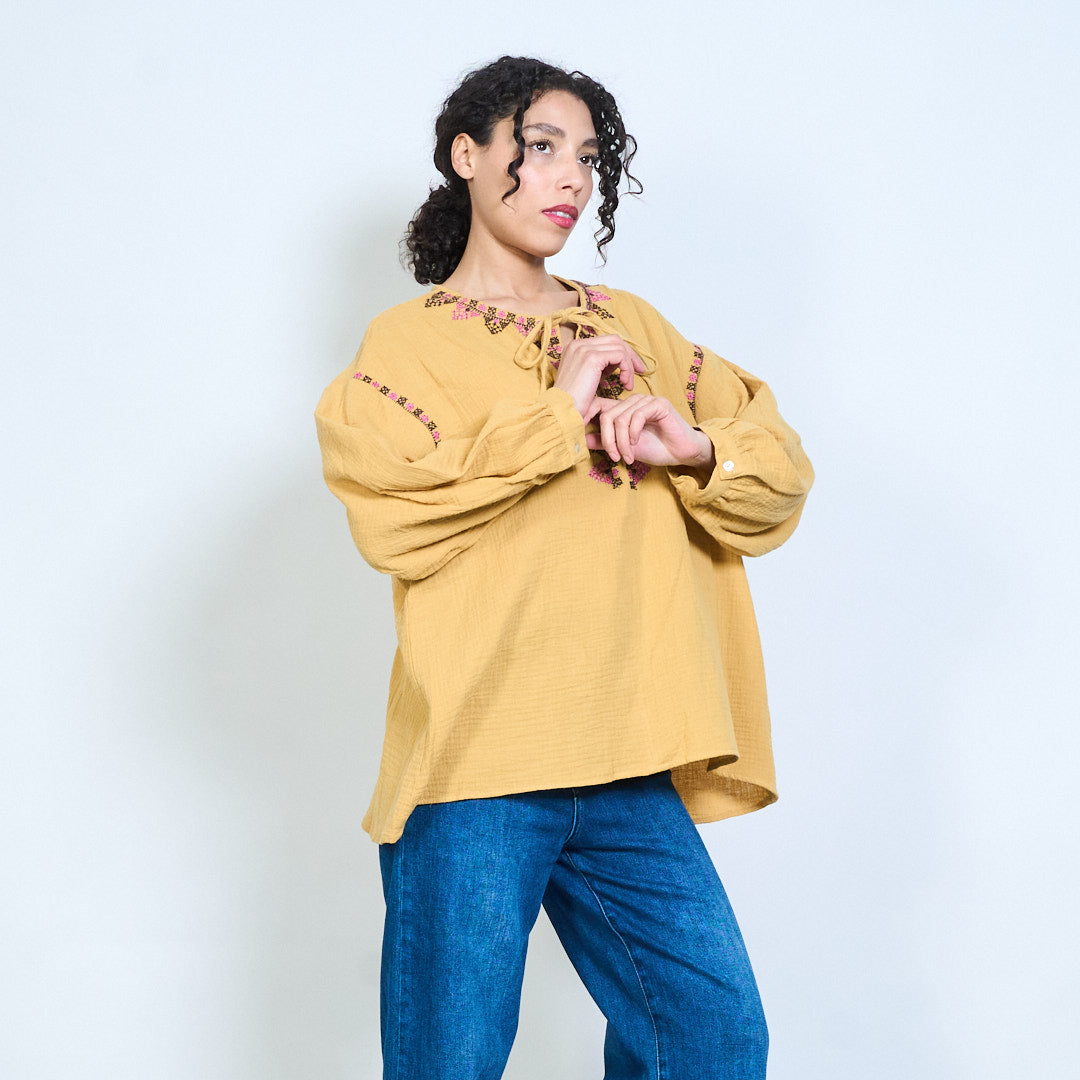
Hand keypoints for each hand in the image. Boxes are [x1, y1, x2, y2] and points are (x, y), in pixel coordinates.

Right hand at [553, 334, 646, 418]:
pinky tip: (625, 384)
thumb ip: (599, 367)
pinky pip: (620, 355)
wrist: (562, 411)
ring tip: (629, 384)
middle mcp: (578, 344)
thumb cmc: (574, 402)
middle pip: (614, 339)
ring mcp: (584, 349)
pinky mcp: (592, 357)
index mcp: (575, 347)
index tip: (632, 369)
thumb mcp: (587, 379)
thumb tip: (616, 364)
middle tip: (640, 371)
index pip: (606, 341)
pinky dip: (627, 369)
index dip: (622, 353)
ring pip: (619, 347)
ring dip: (629, 365)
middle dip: (630, 355)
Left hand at [587, 393, 715, 468]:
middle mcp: (633, 401)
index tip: (581, 435)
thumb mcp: (624, 448)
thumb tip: (582, 439)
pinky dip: (633, 434)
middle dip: (608, 440)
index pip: (599, 406)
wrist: (681, 453)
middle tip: (615, 457)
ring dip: (622, 442)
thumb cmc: (656, 449)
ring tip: (628, 456)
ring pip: (621, 418)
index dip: (588, 418)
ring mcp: (646, 400)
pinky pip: (637, 416)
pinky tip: (636, 444)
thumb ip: (605, 442)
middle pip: (607, 415)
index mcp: (624, 408)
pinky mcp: (658, 404)